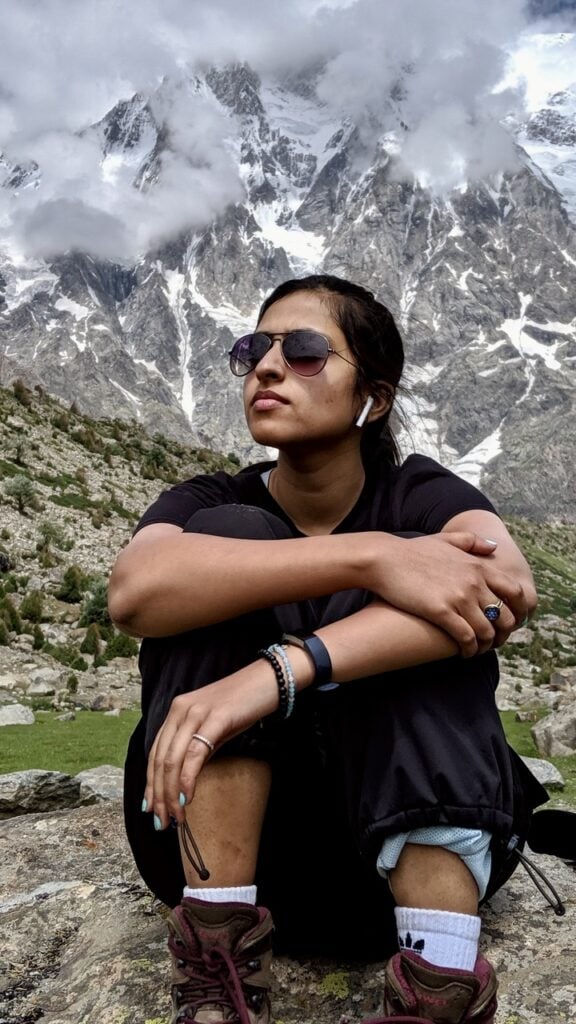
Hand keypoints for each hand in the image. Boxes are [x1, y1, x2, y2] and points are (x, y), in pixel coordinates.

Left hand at [143, 666, 277, 828]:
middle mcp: (181, 710)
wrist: (268, 680)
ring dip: (171, 794)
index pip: (155, 752)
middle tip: (161, 821)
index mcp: (177, 711)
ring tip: (175, 817)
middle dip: (158, 795)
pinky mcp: (215, 718)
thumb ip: (196, 748)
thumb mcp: (213, 727)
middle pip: (160, 760)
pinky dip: (188, 778)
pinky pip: (195, 753)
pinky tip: (187, 798)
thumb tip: (185, 780)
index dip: (150, 783)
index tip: (150, 808)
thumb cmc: (243, 705)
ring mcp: (196, 713)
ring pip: (173, 760)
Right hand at [365, 531, 528, 657]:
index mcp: (478, 566)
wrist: (384, 559)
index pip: (514, 592)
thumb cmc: (412, 551)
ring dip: (485, 645)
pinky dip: (469, 649)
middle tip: (495, 642)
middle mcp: (474, 582)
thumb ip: (472, 542)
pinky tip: (464, 653)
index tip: (512, 622)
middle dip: (503, 634)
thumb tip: (494, 547)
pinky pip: (466, 637)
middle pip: (504, 616)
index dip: (518, 611)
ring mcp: (459, 597)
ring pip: (486, 631)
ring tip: (478, 650)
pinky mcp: (441, 612)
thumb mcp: (446, 539)